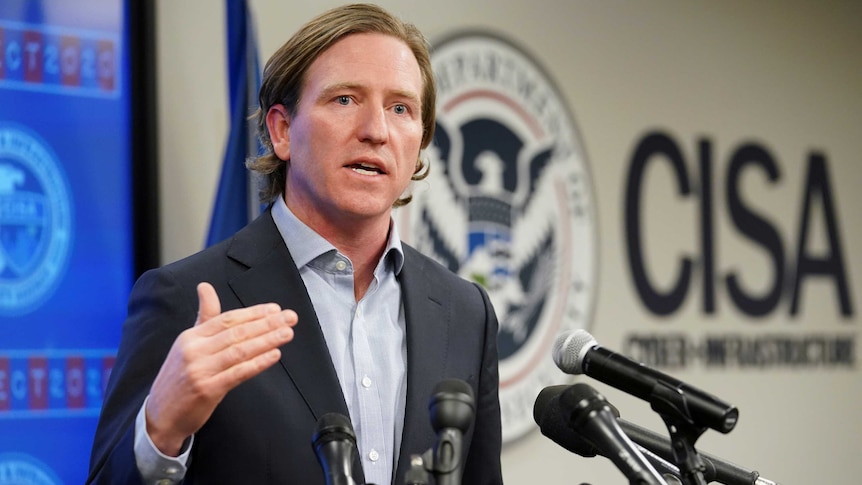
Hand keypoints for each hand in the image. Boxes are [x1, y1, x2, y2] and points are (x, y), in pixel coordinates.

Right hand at [144, 282, 297, 455]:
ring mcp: (200, 370)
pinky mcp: (207, 390)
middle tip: (290, 317)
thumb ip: (204, 317)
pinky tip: (274, 355)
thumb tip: (205, 286)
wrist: (160, 415)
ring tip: (287, 333)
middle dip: (267, 323)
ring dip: (267, 340)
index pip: (227, 319)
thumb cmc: (179, 378)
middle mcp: (194, 350)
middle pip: (237, 332)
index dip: (253, 313)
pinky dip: (258, 363)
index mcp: (191, 337)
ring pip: (240, 351)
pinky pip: (238, 373)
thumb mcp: (188, 344)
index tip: (275, 309)